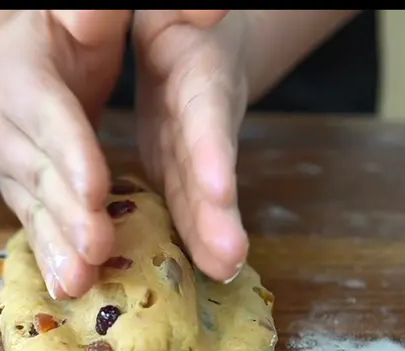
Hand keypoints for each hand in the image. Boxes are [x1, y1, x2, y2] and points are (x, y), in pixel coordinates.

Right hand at [0, 10, 131, 298]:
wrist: (21, 62)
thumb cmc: (61, 29)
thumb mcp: (72, 12)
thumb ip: (83, 13)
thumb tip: (89, 13)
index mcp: (21, 74)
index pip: (48, 115)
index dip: (70, 152)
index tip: (97, 189)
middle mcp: (6, 126)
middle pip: (40, 173)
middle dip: (69, 215)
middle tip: (98, 250)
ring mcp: (10, 167)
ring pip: (34, 209)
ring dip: (57, 250)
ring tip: (79, 286)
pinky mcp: (21, 194)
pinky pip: (35, 227)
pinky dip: (51, 260)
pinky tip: (69, 291)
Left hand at [133, 10, 250, 282]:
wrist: (192, 32)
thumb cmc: (180, 17)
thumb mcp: (182, 10)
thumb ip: (195, 11)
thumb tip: (209, 14)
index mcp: (198, 69)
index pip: (206, 112)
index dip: (212, 150)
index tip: (218, 187)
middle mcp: (202, 111)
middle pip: (211, 163)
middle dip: (217, 211)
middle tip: (228, 259)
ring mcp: (192, 140)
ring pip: (201, 189)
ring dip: (209, 232)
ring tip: (223, 270)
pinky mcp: (177, 161)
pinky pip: (182, 199)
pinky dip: (191, 233)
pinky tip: (206, 269)